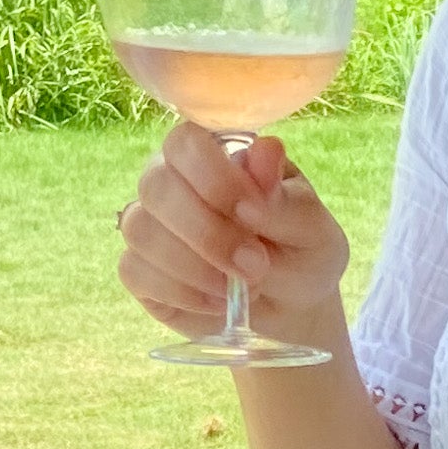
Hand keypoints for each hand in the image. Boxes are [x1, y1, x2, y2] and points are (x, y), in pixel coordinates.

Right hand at [116, 123, 350, 339]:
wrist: (292, 307)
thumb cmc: (304, 254)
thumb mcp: (312, 229)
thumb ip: (286, 197)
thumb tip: (263, 153)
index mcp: (221, 156)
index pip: (187, 141)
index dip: (212, 175)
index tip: (252, 212)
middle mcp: (176, 182)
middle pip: (155, 185)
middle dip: (206, 232)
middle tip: (256, 264)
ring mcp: (152, 224)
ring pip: (140, 231)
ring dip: (195, 266)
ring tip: (246, 286)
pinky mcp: (139, 268)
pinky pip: (135, 271)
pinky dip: (182, 292)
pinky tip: (220, 302)